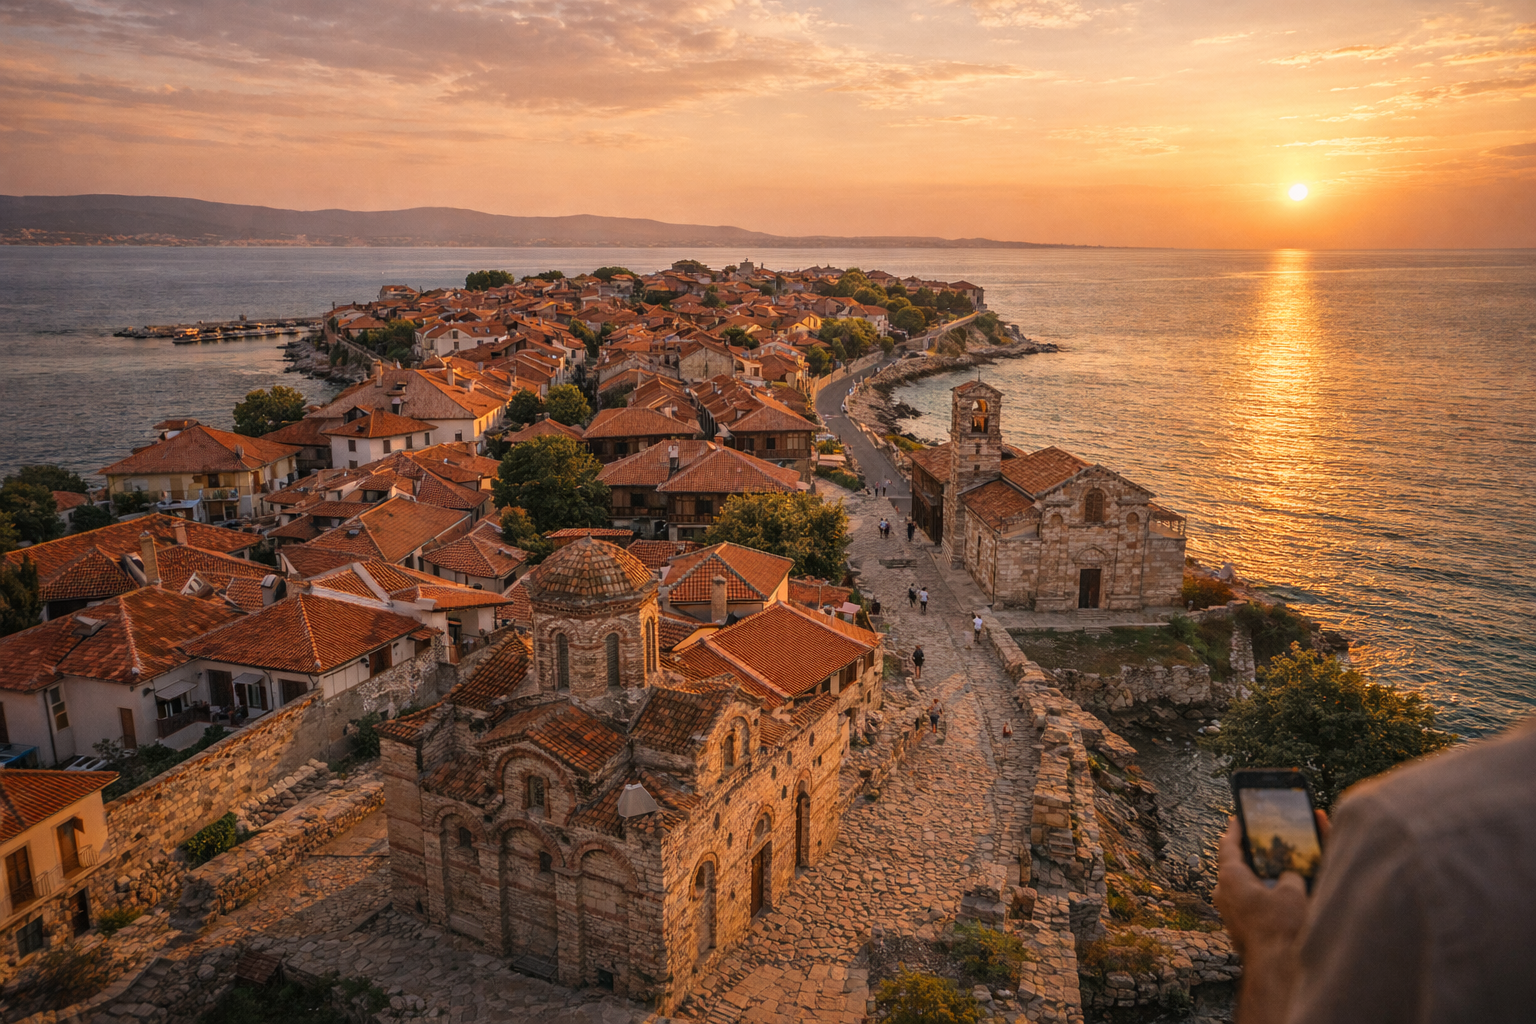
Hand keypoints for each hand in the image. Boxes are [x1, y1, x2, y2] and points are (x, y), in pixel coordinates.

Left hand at [1214, 811, 1326, 956]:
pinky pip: (1251, 905)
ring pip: (1245, 887)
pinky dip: (1265, 895)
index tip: (1238, 818)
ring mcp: (1230, 914)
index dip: (1235, 830)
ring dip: (1260, 877)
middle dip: (1251, 855)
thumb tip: (1289, 878)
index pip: (1228, 845)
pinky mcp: (1241, 930)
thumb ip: (1290, 876)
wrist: (1278, 968)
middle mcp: (1224, 894)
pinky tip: (1281, 895)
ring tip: (1279, 867)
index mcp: (1230, 877)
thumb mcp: (1293, 891)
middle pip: (1237, 866)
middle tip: (1263, 842)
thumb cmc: (1282, 926)